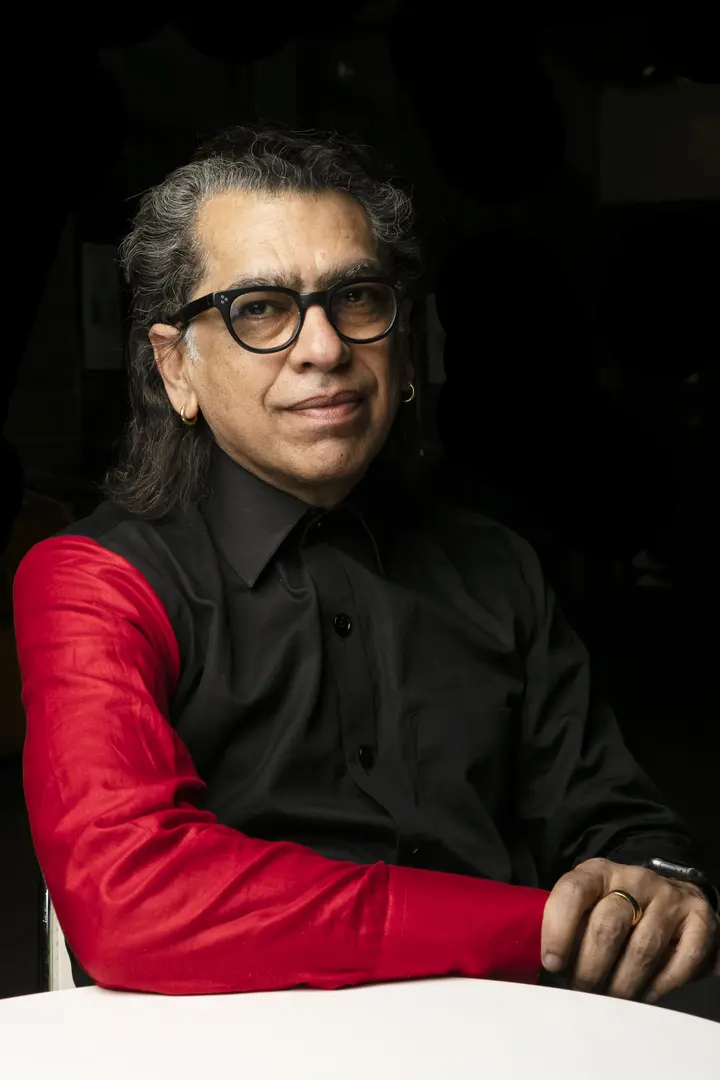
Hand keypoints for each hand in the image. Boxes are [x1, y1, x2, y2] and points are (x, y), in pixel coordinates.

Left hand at [541, 858, 718, 1001]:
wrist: (673, 896)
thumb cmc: (619, 909)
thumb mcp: (591, 905)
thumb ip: (571, 926)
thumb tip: (547, 968)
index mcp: (599, 872)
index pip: (573, 891)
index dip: (558, 928)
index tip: (552, 963)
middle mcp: (635, 878)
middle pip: (607, 925)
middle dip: (590, 968)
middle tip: (583, 992)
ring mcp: (669, 897)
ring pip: (642, 949)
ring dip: (623, 985)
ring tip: (611, 1000)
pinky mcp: (699, 919)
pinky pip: (681, 960)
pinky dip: (661, 986)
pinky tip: (646, 995)